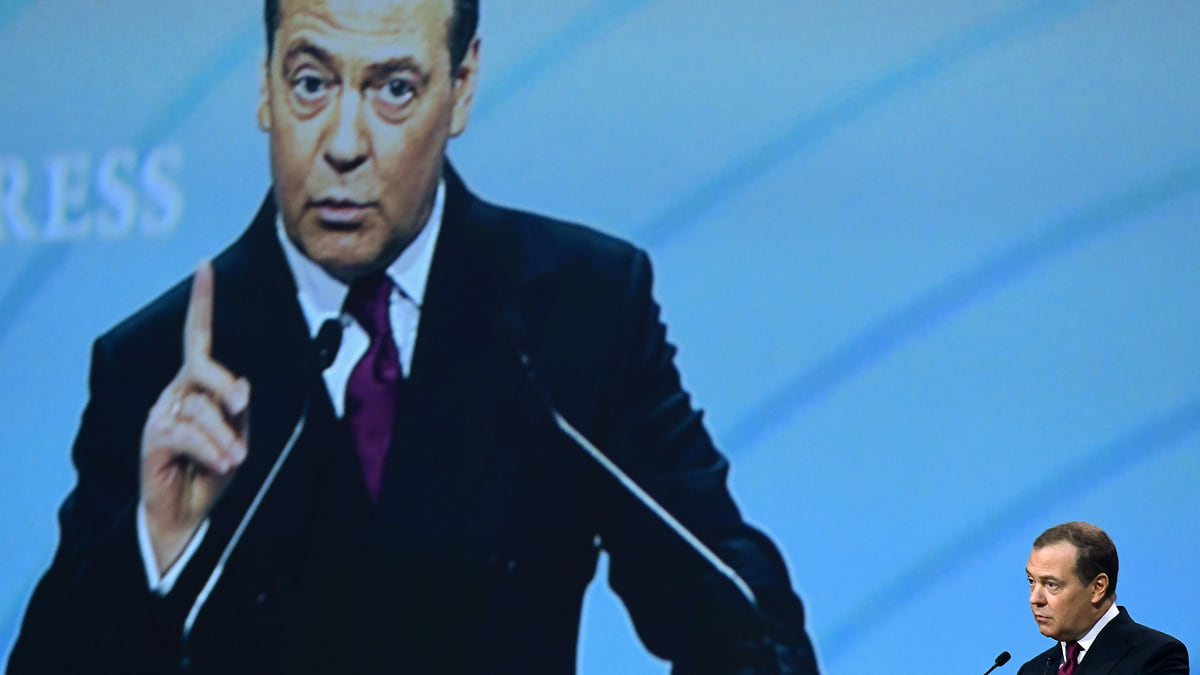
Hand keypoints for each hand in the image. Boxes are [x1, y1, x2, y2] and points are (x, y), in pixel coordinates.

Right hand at [140, 261, 249, 573]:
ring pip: (204, 409)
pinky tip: (221, 463)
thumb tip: (240, 387)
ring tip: (231, 459)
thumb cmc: (214, 468)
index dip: (202, 302)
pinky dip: (213, 449)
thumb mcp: (237, 434)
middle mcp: (177, 390)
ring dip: (226, 438)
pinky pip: (190, 433)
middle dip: (227, 388)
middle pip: (205, 367)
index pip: (199, 336)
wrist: (189, 510)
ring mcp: (161, 412)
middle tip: (240, 408)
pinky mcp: (153, 435)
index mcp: (197, 383)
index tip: (205, 266)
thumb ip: (237, 408)